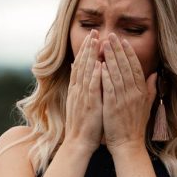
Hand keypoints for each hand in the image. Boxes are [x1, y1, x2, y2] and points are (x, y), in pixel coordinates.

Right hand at [64, 31, 102, 152]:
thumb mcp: (85, 105)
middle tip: (93, 32)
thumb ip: (88, 90)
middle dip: (88, 48)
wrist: (78, 144)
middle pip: (82, 64)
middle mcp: (78, 91)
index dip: (86, 51)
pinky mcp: (89, 105)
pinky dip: (94, 76)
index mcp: (78, 90)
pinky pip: (91, 88)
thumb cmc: (85, 127)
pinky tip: (97, 64)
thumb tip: (92, 77)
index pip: (81, 66)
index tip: (92, 38)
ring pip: (85, 72)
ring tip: (95, 41)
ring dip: (90, 56)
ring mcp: (82, 97)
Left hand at [100, 35, 156, 153]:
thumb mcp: (147, 106)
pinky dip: (104, 75)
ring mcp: (124, 99)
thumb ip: (151, 89)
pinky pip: (109, 87)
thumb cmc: (135, 126)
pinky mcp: (113, 106)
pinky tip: (100, 64)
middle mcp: (134, 93)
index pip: (135, 67)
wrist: (128, 144)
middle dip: (118, 50)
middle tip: (111, 36)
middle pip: (125, 66)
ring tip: (104, 44)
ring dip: (110, 57)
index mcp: (142, 91)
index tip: (123, 41)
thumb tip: (155, 75)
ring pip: (117, 73)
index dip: (129, 53)